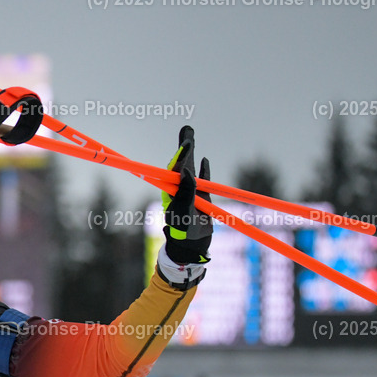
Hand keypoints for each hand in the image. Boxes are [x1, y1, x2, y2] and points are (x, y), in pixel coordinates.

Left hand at [162, 125, 211, 264]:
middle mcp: (179, 188)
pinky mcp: (201, 197)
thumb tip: (185, 171)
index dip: (181, 154)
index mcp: (172, 190)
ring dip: (192, 153)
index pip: (175, 168)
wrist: (192, 246)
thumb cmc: (182, 231)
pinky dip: (204, 170)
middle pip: (182, 163)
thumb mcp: (183, 211)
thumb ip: (185, 192)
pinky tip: (205, 160)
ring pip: (192, 169)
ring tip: (189, 135)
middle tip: (187, 130)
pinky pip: (203, 180)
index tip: (187, 143)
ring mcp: (191, 192)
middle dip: (184, 147)